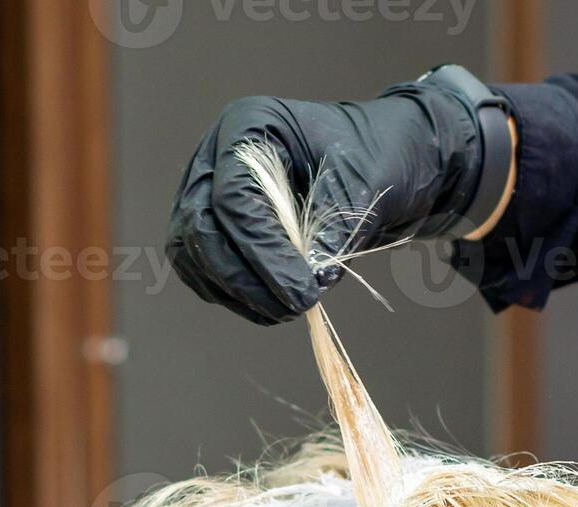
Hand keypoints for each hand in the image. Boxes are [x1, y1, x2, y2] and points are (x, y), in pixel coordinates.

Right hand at [166, 73, 495, 324]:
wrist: (383, 159)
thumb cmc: (376, 153)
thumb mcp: (365, 180)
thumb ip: (334, 226)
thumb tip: (310, 276)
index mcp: (249, 126)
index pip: (233, 196)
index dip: (263, 250)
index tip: (302, 289)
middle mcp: (216, 156)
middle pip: (201, 226)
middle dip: (244, 277)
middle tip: (295, 305)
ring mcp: (208, 192)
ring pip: (194, 253)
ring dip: (235, 291)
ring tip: (287, 309)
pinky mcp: (215, 227)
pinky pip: (204, 269)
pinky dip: (233, 294)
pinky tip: (271, 307)